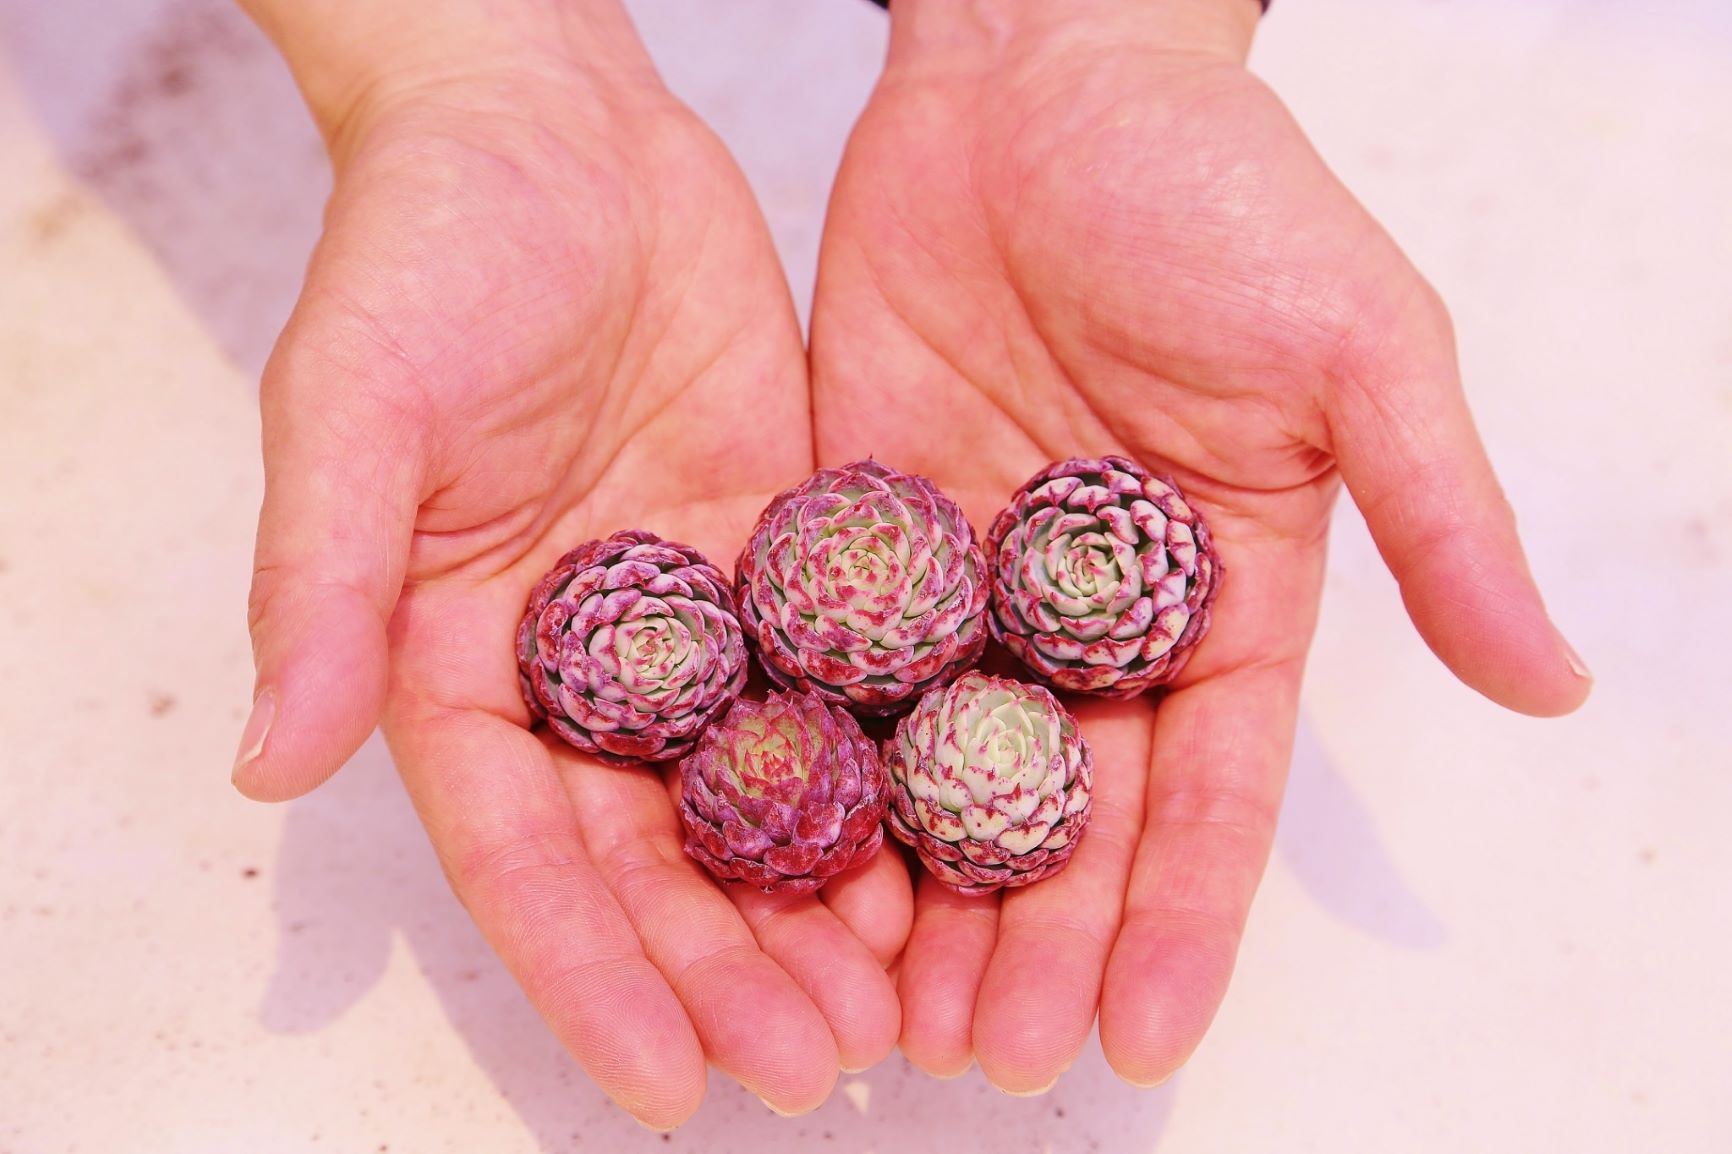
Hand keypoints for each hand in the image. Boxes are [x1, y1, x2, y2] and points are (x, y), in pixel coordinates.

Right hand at [232, 3, 907, 1124]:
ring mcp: (691, 612)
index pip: (524, 855)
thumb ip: (319, 577)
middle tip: (821, 1064)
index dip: (590, 976)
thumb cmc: (425, 247)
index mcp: (457, 659)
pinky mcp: (783, 548)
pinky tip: (950, 838)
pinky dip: (886, 764)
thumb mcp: (353, 400)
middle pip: (655, 853)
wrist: (555, 126)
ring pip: (760, 788)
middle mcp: (583, 661)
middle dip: (728, 968)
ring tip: (902, 996)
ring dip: (822, 898)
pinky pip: (841, 675)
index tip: (666, 1087)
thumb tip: (268, 759)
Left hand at [810, 0, 1588, 1090]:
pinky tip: (782, 864)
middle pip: (1065, 811)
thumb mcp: (1358, 349)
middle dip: (1034, 942)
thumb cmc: (1213, 193)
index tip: (1146, 1040)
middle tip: (983, 1063)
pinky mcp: (861, 531)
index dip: (1184, 920)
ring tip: (881, 1014)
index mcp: (1224, 596)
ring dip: (919, 896)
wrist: (1037, 76)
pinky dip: (816, 768)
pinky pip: (838, 669)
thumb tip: (1552, 680)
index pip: (1209, 792)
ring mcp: (970, 581)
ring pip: (941, 770)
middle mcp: (1095, 614)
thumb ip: (1436, 516)